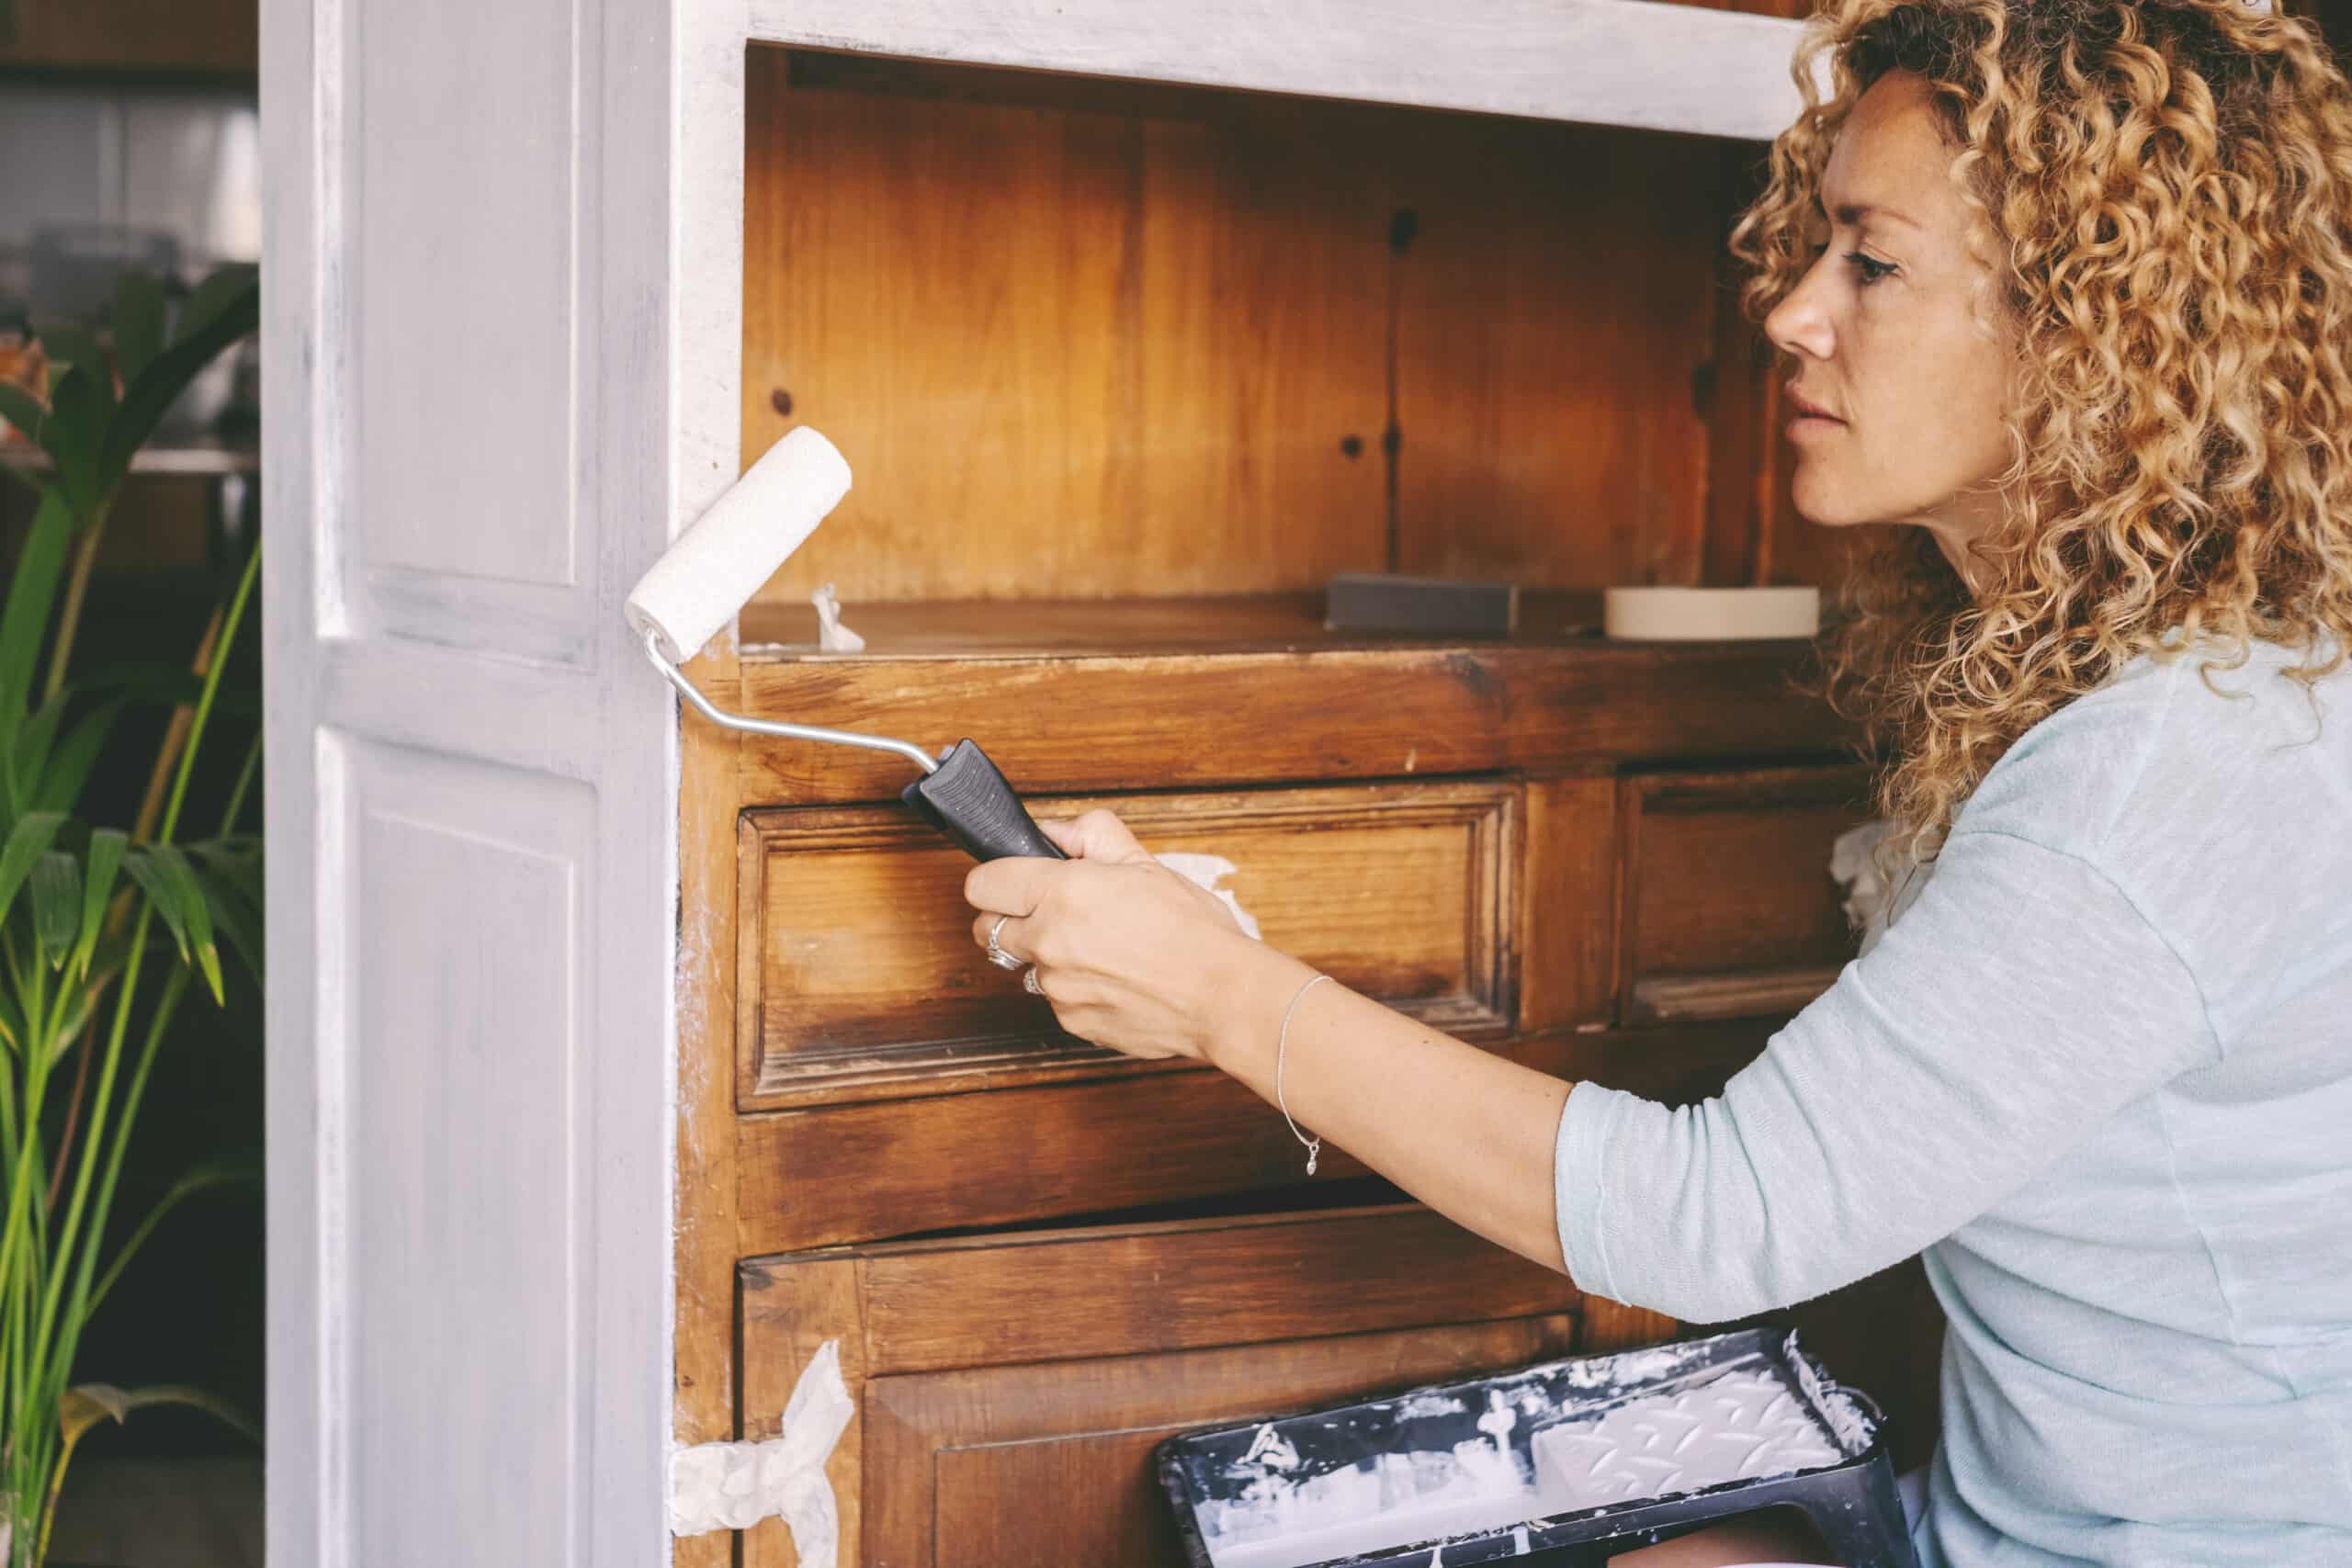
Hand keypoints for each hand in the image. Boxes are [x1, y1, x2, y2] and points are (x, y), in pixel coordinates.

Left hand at [965, 809, 1281, 1061]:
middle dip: (1011, 919)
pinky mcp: (1071, 1022)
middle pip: (988, 930)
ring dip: (1048, 957)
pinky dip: (1076, 989)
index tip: (1012, 881)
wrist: (1223, 998)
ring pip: (1025, 968)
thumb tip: (1054, 831)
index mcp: (1062, 893)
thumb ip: (1091, 836)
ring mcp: (1056, 988)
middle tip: (1049, 914)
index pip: (982, 885)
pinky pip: (1056, 1001)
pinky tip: (1115, 980)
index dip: (996, 879)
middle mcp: (1049, 942)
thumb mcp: (1146, 863)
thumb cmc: (1194, 932)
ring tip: (1100, 950)